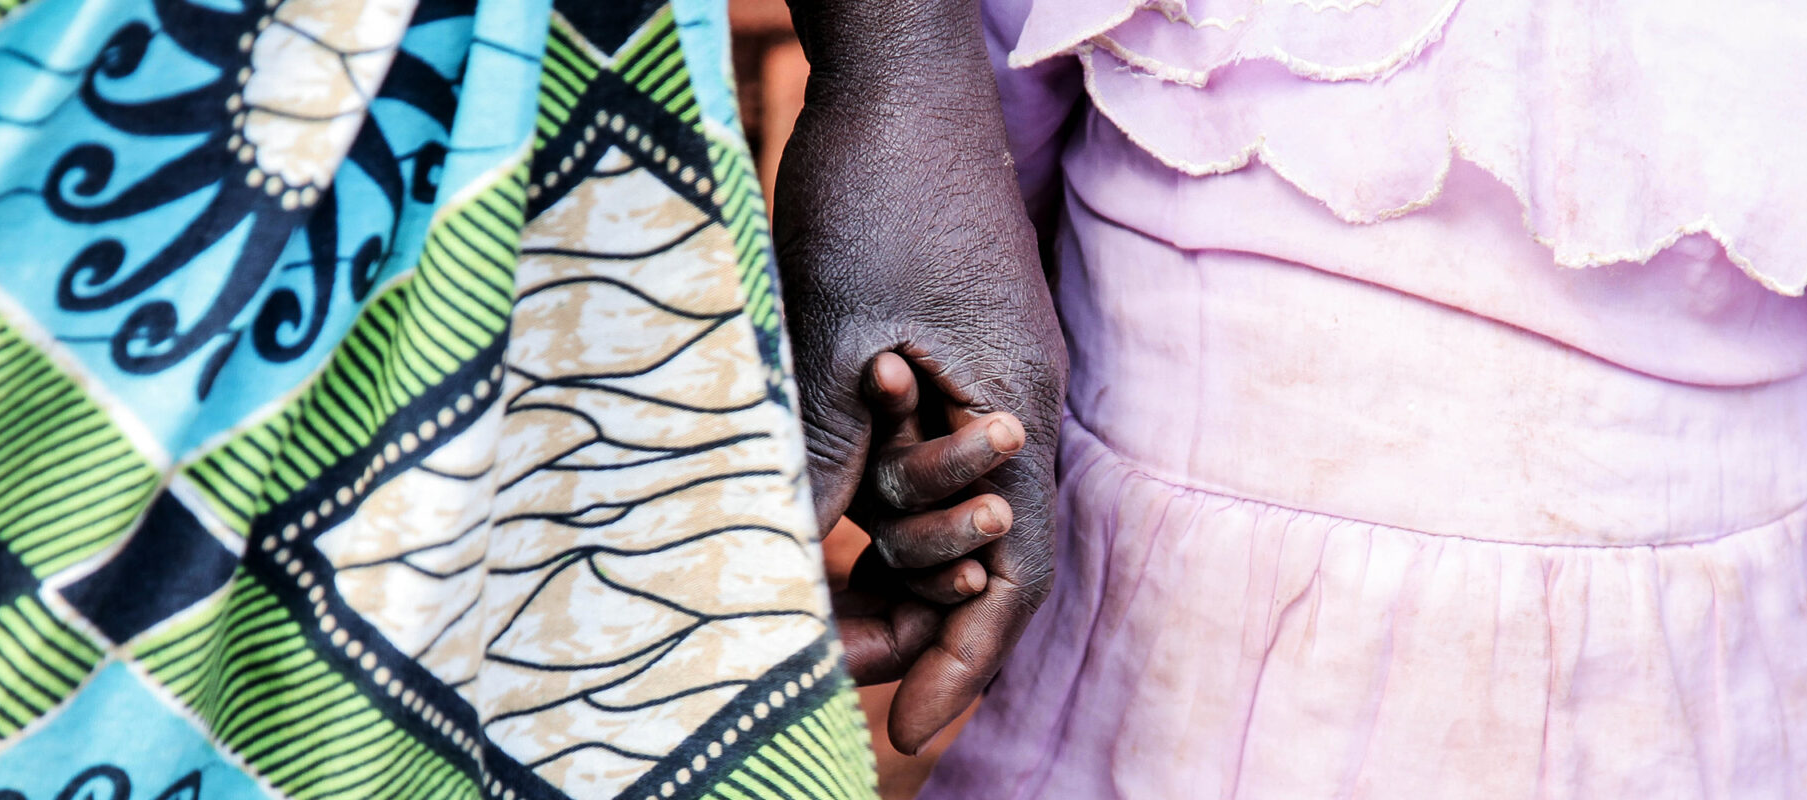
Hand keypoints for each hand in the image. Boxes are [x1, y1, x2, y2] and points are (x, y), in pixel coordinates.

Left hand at [774, 0, 1067, 752]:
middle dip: (914, 615)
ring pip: (953, 506)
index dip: (967, 659)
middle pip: (985, 553)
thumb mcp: (832, 341)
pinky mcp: (953, 354)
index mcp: (1012, 409)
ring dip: (894, 555)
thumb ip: (824, 460)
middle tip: (826, 656)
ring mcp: (988, 378)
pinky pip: (929, 454)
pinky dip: (885, 494)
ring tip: (818, 600)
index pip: (1012, 570)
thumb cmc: (874, 194)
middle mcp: (1015, 406)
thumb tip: (790, 574)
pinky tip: (830, 513)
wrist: (897, 78)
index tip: (911, 731)